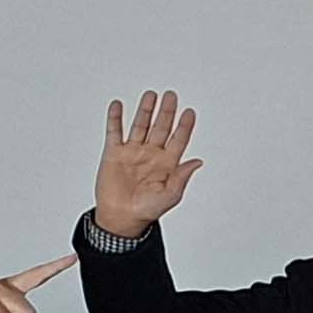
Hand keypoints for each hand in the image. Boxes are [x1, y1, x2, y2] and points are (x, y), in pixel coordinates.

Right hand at [95, 90, 205, 237]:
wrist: (121, 217)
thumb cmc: (147, 209)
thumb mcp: (170, 195)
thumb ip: (182, 177)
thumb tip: (198, 162)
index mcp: (168, 163)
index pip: (179, 139)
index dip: (184, 126)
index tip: (189, 112)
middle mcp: (151, 153)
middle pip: (161, 127)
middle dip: (166, 112)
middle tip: (171, 95)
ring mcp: (133, 151)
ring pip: (140, 125)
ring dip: (145, 110)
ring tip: (151, 95)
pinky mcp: (114, 153)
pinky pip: (114, 132)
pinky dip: (115, 119)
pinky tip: (117, 105)